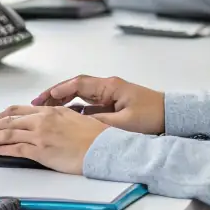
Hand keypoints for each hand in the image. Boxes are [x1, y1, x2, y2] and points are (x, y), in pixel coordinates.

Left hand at [0, 106, 107, 173]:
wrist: (104, 147)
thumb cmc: (94, 136)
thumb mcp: (73, 119)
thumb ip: (56, 120)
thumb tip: (45, 124)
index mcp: (50, 111)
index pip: (17, 110)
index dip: (0, 116)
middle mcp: (43, 120)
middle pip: (8, 120)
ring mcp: (41, 135)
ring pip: (8, 133)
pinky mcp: (42, 150)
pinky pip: (15, 149)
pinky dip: (0, 149)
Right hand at [32, 74, 164, 134]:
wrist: (171, 115)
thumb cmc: (153, 115)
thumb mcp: (125, 122)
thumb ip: (101, 123)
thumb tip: (79, 124)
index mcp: (109, 86)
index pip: (77, 85)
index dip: (58, 91)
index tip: (43, 98)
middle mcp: (107, 87)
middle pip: (75, 87)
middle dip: (55, 94)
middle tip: (38, 103)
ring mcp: (109, 95)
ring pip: (80, 95)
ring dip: (64, 101)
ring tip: (47, 110)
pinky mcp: (112, 104)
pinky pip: (88, 104)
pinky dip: (75, 108)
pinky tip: (67, 117)